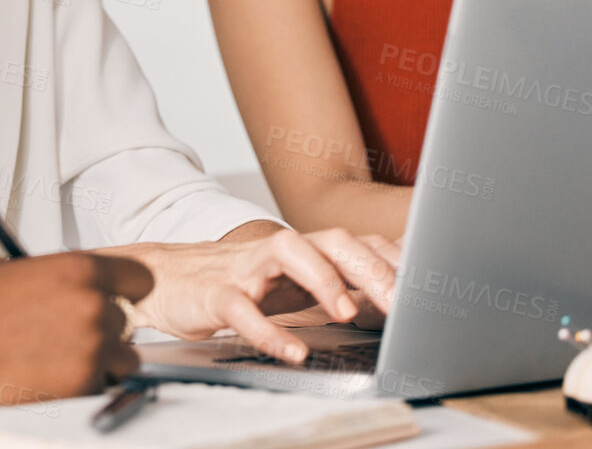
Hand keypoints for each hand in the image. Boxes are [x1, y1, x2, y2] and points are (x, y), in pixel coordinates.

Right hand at [0, 253, 151, 401]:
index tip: (116, 300)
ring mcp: (92, 347)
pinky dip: (82, 386)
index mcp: (80, 270)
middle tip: (69, 336)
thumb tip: (79, 287)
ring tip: (58, 359)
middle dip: (105, 330)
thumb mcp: (19, 272)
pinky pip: (100, 386)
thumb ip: (59, 278)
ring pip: (122, 358)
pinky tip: (46, 377)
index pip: (140, 278)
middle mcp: (93, 305)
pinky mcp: (82, 384)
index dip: (126, 291)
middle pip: (128, 321)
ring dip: (101, 361)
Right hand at [108, 228, 397, 362]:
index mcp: (302, 252)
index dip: (393, 260)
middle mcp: (278, 252)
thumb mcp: (289, 283)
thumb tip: (396, 292)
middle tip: (401, 302)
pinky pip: (242, 306)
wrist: (163, 280)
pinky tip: (292, 351)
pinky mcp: (214, 293)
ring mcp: (246, 268)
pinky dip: (268, 330)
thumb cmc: (234, 283)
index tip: (428, 286)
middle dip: (370, 267)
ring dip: (324, 279)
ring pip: (288, 252)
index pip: (356, 243)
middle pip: (331, 240)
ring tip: (348, 311)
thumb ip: (335, 281)